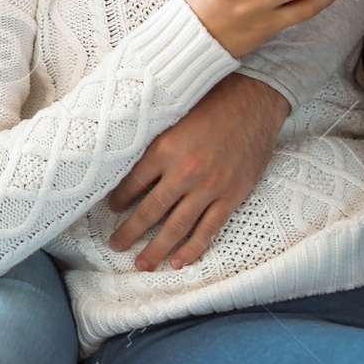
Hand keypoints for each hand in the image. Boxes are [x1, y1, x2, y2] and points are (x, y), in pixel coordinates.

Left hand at [107, 74, 287, 270]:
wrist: (253, 99)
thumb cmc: (210, 101)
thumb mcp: (172, 115)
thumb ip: (153, 141)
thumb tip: (126, 160)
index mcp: (164, 148)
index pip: (133, 182)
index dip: (119, 199)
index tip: (110, 208)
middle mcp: (184, 171)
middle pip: (151, 210)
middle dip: (130, 232)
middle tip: (116, 245)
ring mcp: (210, 186)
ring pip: (177, 226)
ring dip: (157, 248)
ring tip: (142, 264)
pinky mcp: (232, 195)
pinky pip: (209, 228)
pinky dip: (193, 247)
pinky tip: (179, 262)